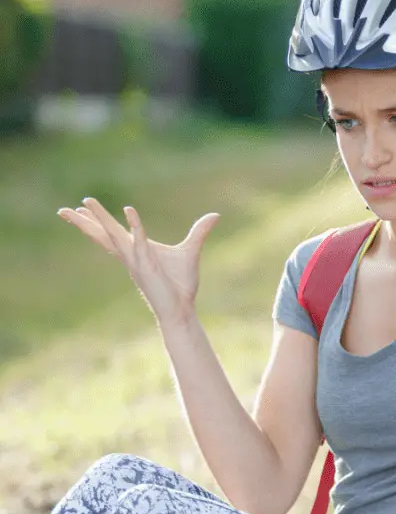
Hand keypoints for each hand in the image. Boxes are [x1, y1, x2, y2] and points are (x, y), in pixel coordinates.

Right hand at [57, 199, 219, 323]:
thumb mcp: (190, 251)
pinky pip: (140, 243)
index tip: (82, 207)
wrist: (182, 309)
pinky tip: (130, 211)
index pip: (113, 232)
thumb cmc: (181, 284)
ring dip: (101, 220)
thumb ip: (200, 232)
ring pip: (115, 235)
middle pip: (103, 234)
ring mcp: (136, 261)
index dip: (98, 220)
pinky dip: (137, 228)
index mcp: (136, 251)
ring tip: (86, 204)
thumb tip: (215, 215)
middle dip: (85, 221)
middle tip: (64, 209)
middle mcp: (131, 255)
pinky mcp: (147, 266)